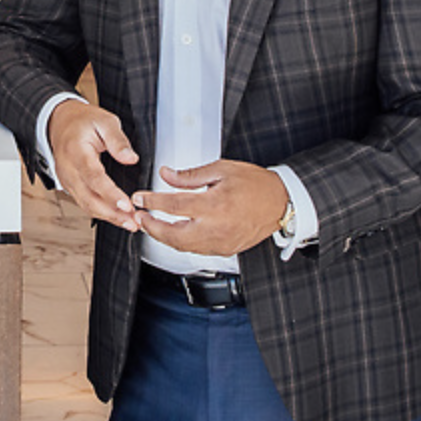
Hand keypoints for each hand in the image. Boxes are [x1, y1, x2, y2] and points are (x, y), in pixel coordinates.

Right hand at [49, 99, 140, 231]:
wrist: (61, 123)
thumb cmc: (83, 122)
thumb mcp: (104, 121)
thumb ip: (118, 140)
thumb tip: (131, 158)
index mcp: (76, 151)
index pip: (93, 177)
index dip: (110, 193)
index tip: (126, 205)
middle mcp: (68, 170)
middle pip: (88, 198)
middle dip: (112, 213)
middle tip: (133, 221)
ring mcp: (67, 180)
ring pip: (87, 205)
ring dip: (109, 217)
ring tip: (130, 223)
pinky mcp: (70, 187)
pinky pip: (85, 203)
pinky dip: (102, 213)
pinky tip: (118, 217)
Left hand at [132, 161, 288, 256]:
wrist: (281, 202)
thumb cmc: (256, 184)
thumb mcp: (222, 170)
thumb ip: (190, 176)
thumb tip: (166, 175)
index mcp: (214, 205)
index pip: (173, 206)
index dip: (151, 202)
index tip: (139, 198)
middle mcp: (216, 228)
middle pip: (172, 234)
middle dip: (151, 227)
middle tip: (139, 217)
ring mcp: (221, 242)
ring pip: (183, 246)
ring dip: (164, 237)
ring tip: (152, 224)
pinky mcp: (226, 249)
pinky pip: (197, 250)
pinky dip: (182, 242)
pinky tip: (175, 232)